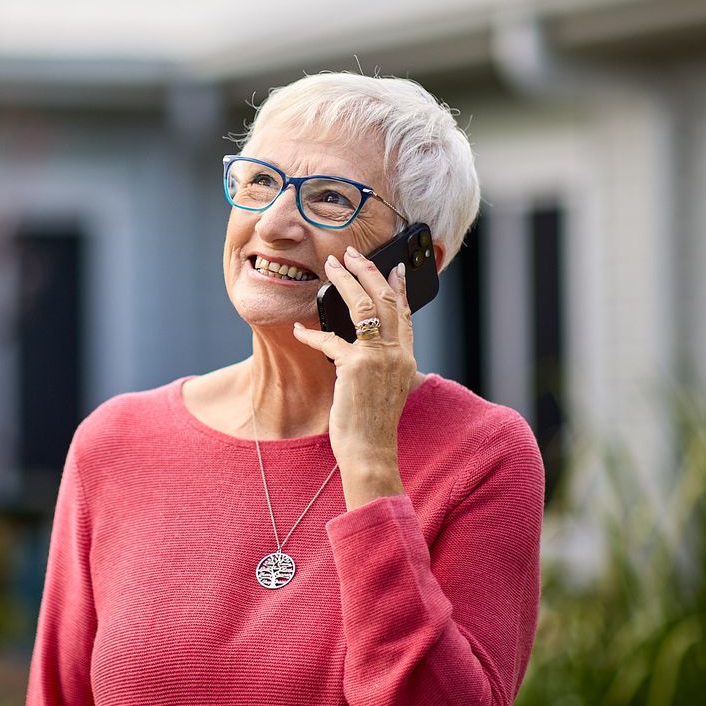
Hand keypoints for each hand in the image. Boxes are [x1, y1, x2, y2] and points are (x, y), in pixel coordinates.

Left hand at [291, 246, 416, 508]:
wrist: (370, 451)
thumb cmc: (373, 424)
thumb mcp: (385, 388)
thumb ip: (381, 364)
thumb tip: (362, 343)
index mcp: (406, 358)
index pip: (405, 313)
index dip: (398, 287)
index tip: (394, 267)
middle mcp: (396, 354)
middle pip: (385, 299)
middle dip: (367, 271)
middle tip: (351, 254)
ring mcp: (377, 359)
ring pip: (363, 306)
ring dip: (344, 282)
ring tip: (331, 266)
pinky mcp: (355, 367)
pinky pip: (330, 340)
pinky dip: (312, 333)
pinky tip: (300, 328)